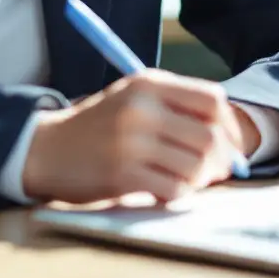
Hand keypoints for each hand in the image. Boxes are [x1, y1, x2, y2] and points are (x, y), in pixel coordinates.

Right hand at [21, 70, 249, 203]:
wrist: (48, 148)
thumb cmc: (100, 126)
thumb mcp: (133, 98)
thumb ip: (177, 109)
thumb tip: (229, 141)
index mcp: (148, 83)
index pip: (212, 100)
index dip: (229, 125)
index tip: (229, 144)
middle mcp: (141, 108)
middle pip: (210, 136)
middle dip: (222, 160)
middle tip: (217, 172)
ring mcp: (131, 142)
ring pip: (196, 166)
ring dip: (201, 180)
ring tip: (187, 180)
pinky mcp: (123, 174)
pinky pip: (175, 190)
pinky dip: (178, 194)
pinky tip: (164, 190)